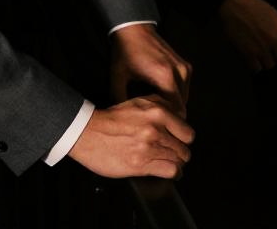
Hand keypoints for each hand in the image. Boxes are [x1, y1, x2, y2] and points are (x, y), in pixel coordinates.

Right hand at [68, 95, 193, 178]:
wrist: (89, 132)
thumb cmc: (112, 118)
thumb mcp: (139, 102)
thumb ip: (161, 105)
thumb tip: (179, 116)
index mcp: (157, 112)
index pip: (187, 131)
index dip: (184, 137)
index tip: (181, 140)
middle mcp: (156, 130)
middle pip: (184, 148)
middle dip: (181, 152)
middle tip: (175, 152)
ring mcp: (149, 148)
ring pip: (179, 161)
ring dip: (176, 163)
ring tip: (171, 161)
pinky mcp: (140, 165)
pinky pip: (170, 172)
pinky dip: (173, 173)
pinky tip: (170, 171)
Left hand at [110, 23, 190, 116]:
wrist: (134, 28)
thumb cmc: (125, 52)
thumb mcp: (118, 79)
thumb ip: (121, 102)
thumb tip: (123, 123)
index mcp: (164, 76)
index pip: (176, 112)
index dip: (166, 124)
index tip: (154, 129)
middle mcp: (179, 72)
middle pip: (182, 108)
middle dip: (169, 118)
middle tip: (153, 124)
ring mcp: (184, 68)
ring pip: (184, 100)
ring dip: (173, 108)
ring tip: (155, 112)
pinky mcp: (185, 66)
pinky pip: (184, 90)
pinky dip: (175, 97)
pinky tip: (160, 98)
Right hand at [218, 0, 276, 71]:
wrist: (233, 4)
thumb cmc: (252, 5)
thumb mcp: (273, 12)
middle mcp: (274, 39)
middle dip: (275, 57)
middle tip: (269, 53)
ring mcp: (262, 47)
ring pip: (269, 65)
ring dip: (264, 61)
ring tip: (258, 55)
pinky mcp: (249, 52)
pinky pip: (257, 68)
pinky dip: (254, 65)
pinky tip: (251, 58)